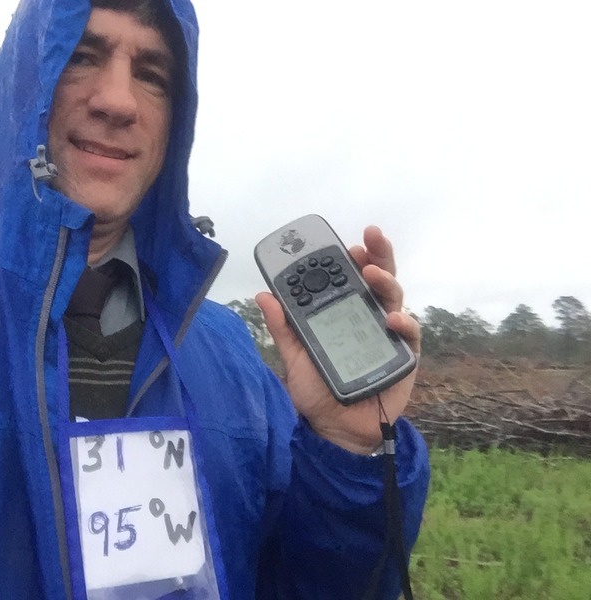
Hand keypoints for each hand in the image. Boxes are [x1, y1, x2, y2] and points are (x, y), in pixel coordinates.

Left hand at [255, 225, 420, 454]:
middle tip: (369, 236)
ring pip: (395, 298)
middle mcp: (368, 317)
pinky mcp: (404, 356)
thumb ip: (283, 327)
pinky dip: (404, 323)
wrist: (335, 429)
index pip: (349, 278)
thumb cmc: (316, 391)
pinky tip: (392, 319)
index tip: (342, 243)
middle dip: (377, 253)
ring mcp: (389, 334)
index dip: (348, 258)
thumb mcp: (294, 356)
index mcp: (343, 313)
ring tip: (371, 273)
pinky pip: (410, 334)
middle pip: (378, 278)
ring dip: (385, 281)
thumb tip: (264, 295)